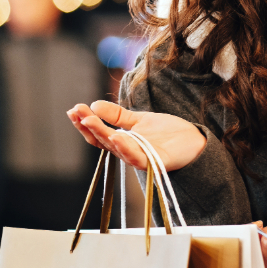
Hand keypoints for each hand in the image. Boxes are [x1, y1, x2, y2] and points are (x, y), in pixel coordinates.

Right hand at [67, 101, 205, 170]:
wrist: (193, 141)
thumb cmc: (166, 133)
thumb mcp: (139, 120)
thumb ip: (117, 115)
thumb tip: (93, 105)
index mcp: (122, 142)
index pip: (98, 135)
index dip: (84, 124)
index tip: (73, 109)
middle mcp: (127, 152)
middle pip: (103, 141)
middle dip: (88, 126)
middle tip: (76, 112)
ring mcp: (140, 158)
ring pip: (116, 148)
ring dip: (102, 134)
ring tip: (89, 120)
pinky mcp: (154, 162)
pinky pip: (136, 158)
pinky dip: (125, 148)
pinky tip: (116, 136)